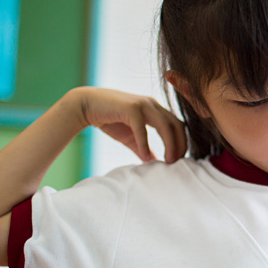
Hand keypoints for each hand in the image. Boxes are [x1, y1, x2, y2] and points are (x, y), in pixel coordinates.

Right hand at [71, 87, 186, 162]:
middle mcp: (152, 104)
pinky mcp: (130, 108)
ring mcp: (142, 104)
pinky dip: (145, 145)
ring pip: (165, 126)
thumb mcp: (130, 136)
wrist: (86, 106)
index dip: (181, 142)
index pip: (177, 125)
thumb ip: (142, 147)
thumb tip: (151, 161)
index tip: (179, 159)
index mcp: (155, 109)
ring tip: (167, 161)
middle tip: (176, 162)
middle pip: (176, 125)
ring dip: (169, 145)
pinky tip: (145, 157)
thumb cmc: (109, 119)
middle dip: (179, 144)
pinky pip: (142, 129)